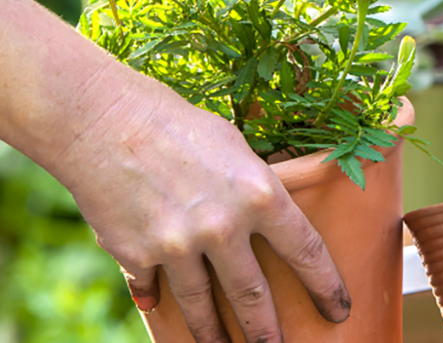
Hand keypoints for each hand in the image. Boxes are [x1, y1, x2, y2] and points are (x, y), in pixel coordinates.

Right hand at [59, 65, 350, 341]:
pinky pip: (154, 290)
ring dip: (215, 336)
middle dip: (269, 333)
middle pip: (254, 297)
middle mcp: (223, 227)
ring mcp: (179, 247)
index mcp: (259, 193)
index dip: (326, 286)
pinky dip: (158, 301)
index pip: (306, 251)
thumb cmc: (177, 123)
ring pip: (203, 309)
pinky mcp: (137, 257)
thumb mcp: (234, 147)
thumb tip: (266, 220)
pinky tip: (161, 311)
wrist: (104, 120)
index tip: (338, 309)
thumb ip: (253, 187)